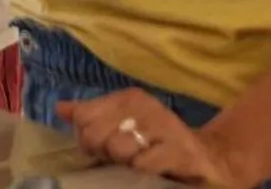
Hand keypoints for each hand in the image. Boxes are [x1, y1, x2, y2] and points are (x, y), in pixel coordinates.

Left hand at [59, 90, 253, 185]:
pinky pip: (142, 165)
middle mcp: (146, 106)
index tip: (101, 148)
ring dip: (125, 164)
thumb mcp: (124, 125)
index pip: (83, 117)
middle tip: (122, 159)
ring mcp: (165, 127)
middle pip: (96, 134)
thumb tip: (60, 108)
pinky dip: (144, 172)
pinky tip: (155, 171)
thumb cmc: (158, 143)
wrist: (210, 159)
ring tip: (140, 164)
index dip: (86, 138)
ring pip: (117, 149)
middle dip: (103, 153)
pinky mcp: (180, 151)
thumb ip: (92, 116)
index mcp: (128, 98)